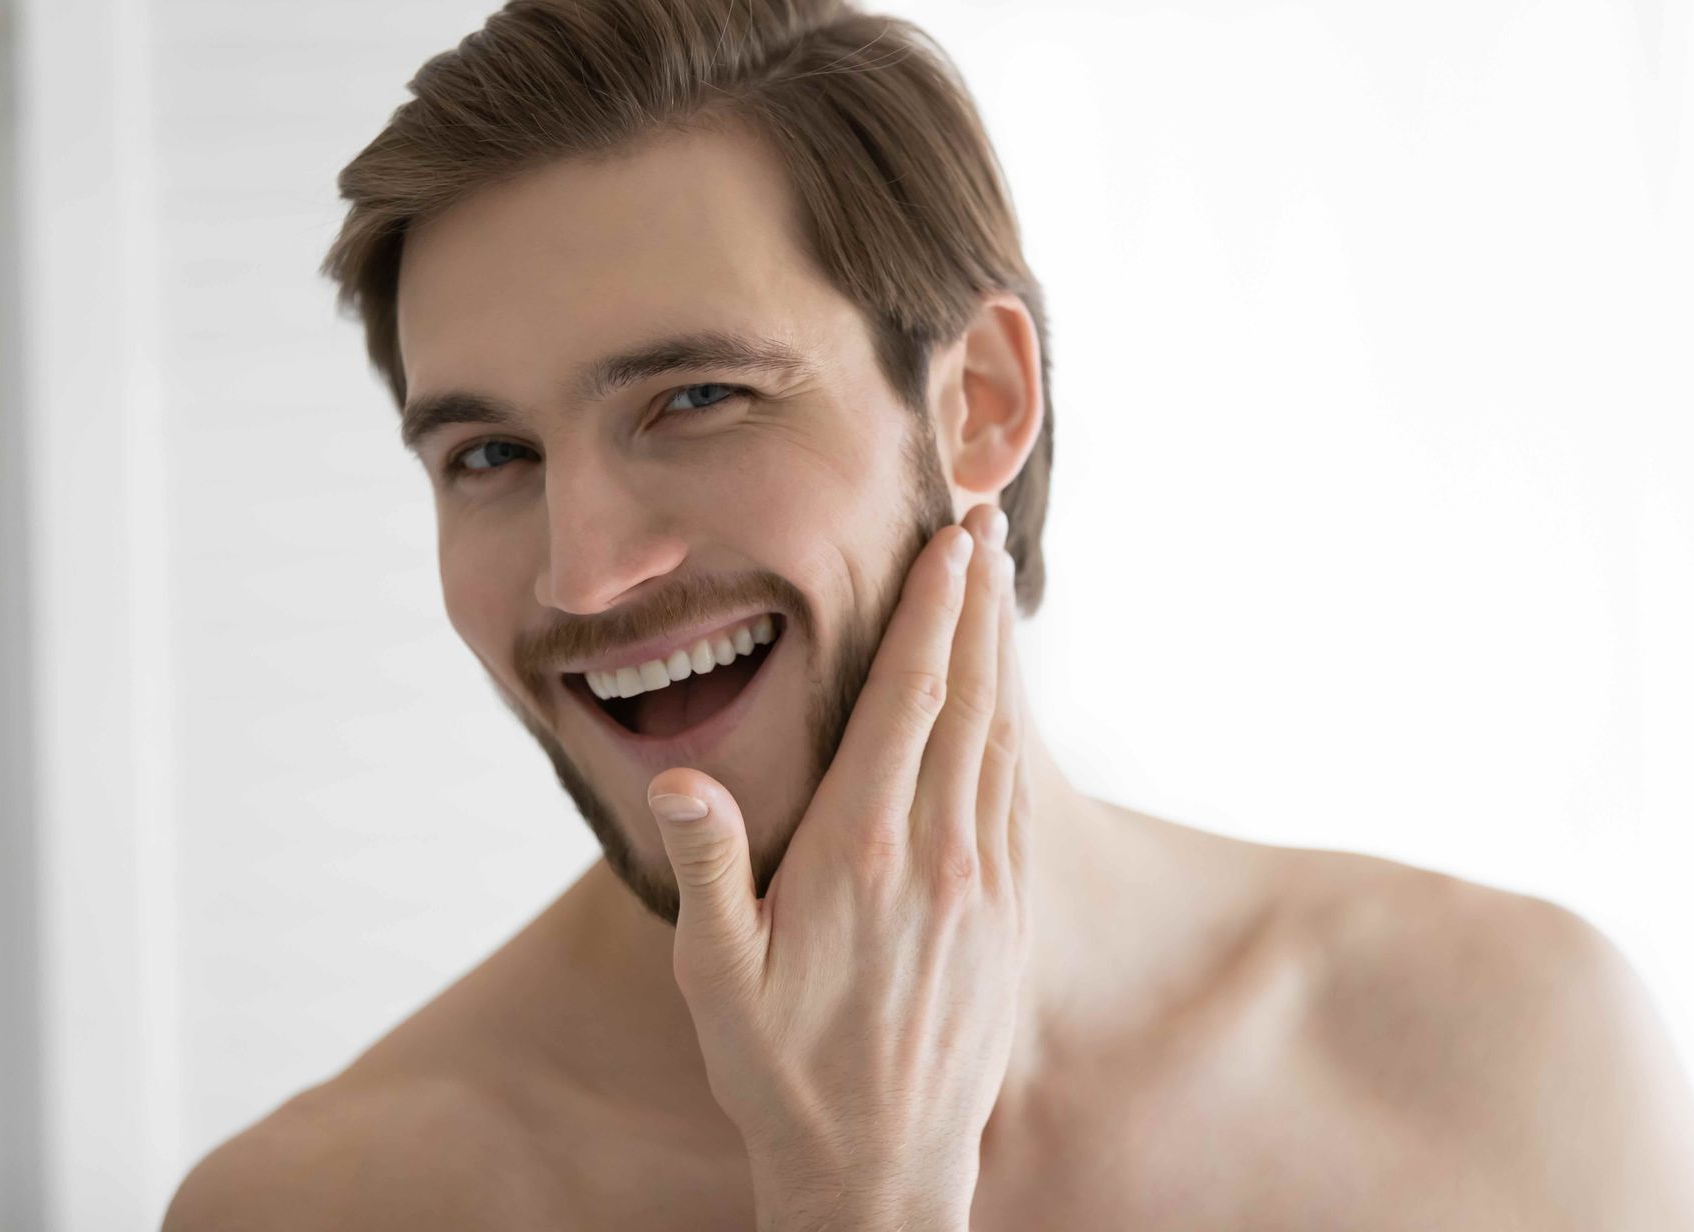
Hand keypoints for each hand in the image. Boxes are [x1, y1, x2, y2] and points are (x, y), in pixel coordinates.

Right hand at [644, 502, 1031, 1231]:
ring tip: (997, 588)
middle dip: (975, 606)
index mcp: (861, 853)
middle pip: (968, 701)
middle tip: (984, 526)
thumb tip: (678, 780)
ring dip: (1001, 657)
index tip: (949, 544)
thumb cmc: (780, 1071)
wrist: (881, 1170)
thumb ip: (706, 868)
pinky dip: (1013, 730)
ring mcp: (983, 887)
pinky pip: (1014, 797)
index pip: (908, 702)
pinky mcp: (1007, 918)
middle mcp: (937, 856)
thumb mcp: (716, 976)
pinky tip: (1005, 704)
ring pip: (1001, 741)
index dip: (931, 614)